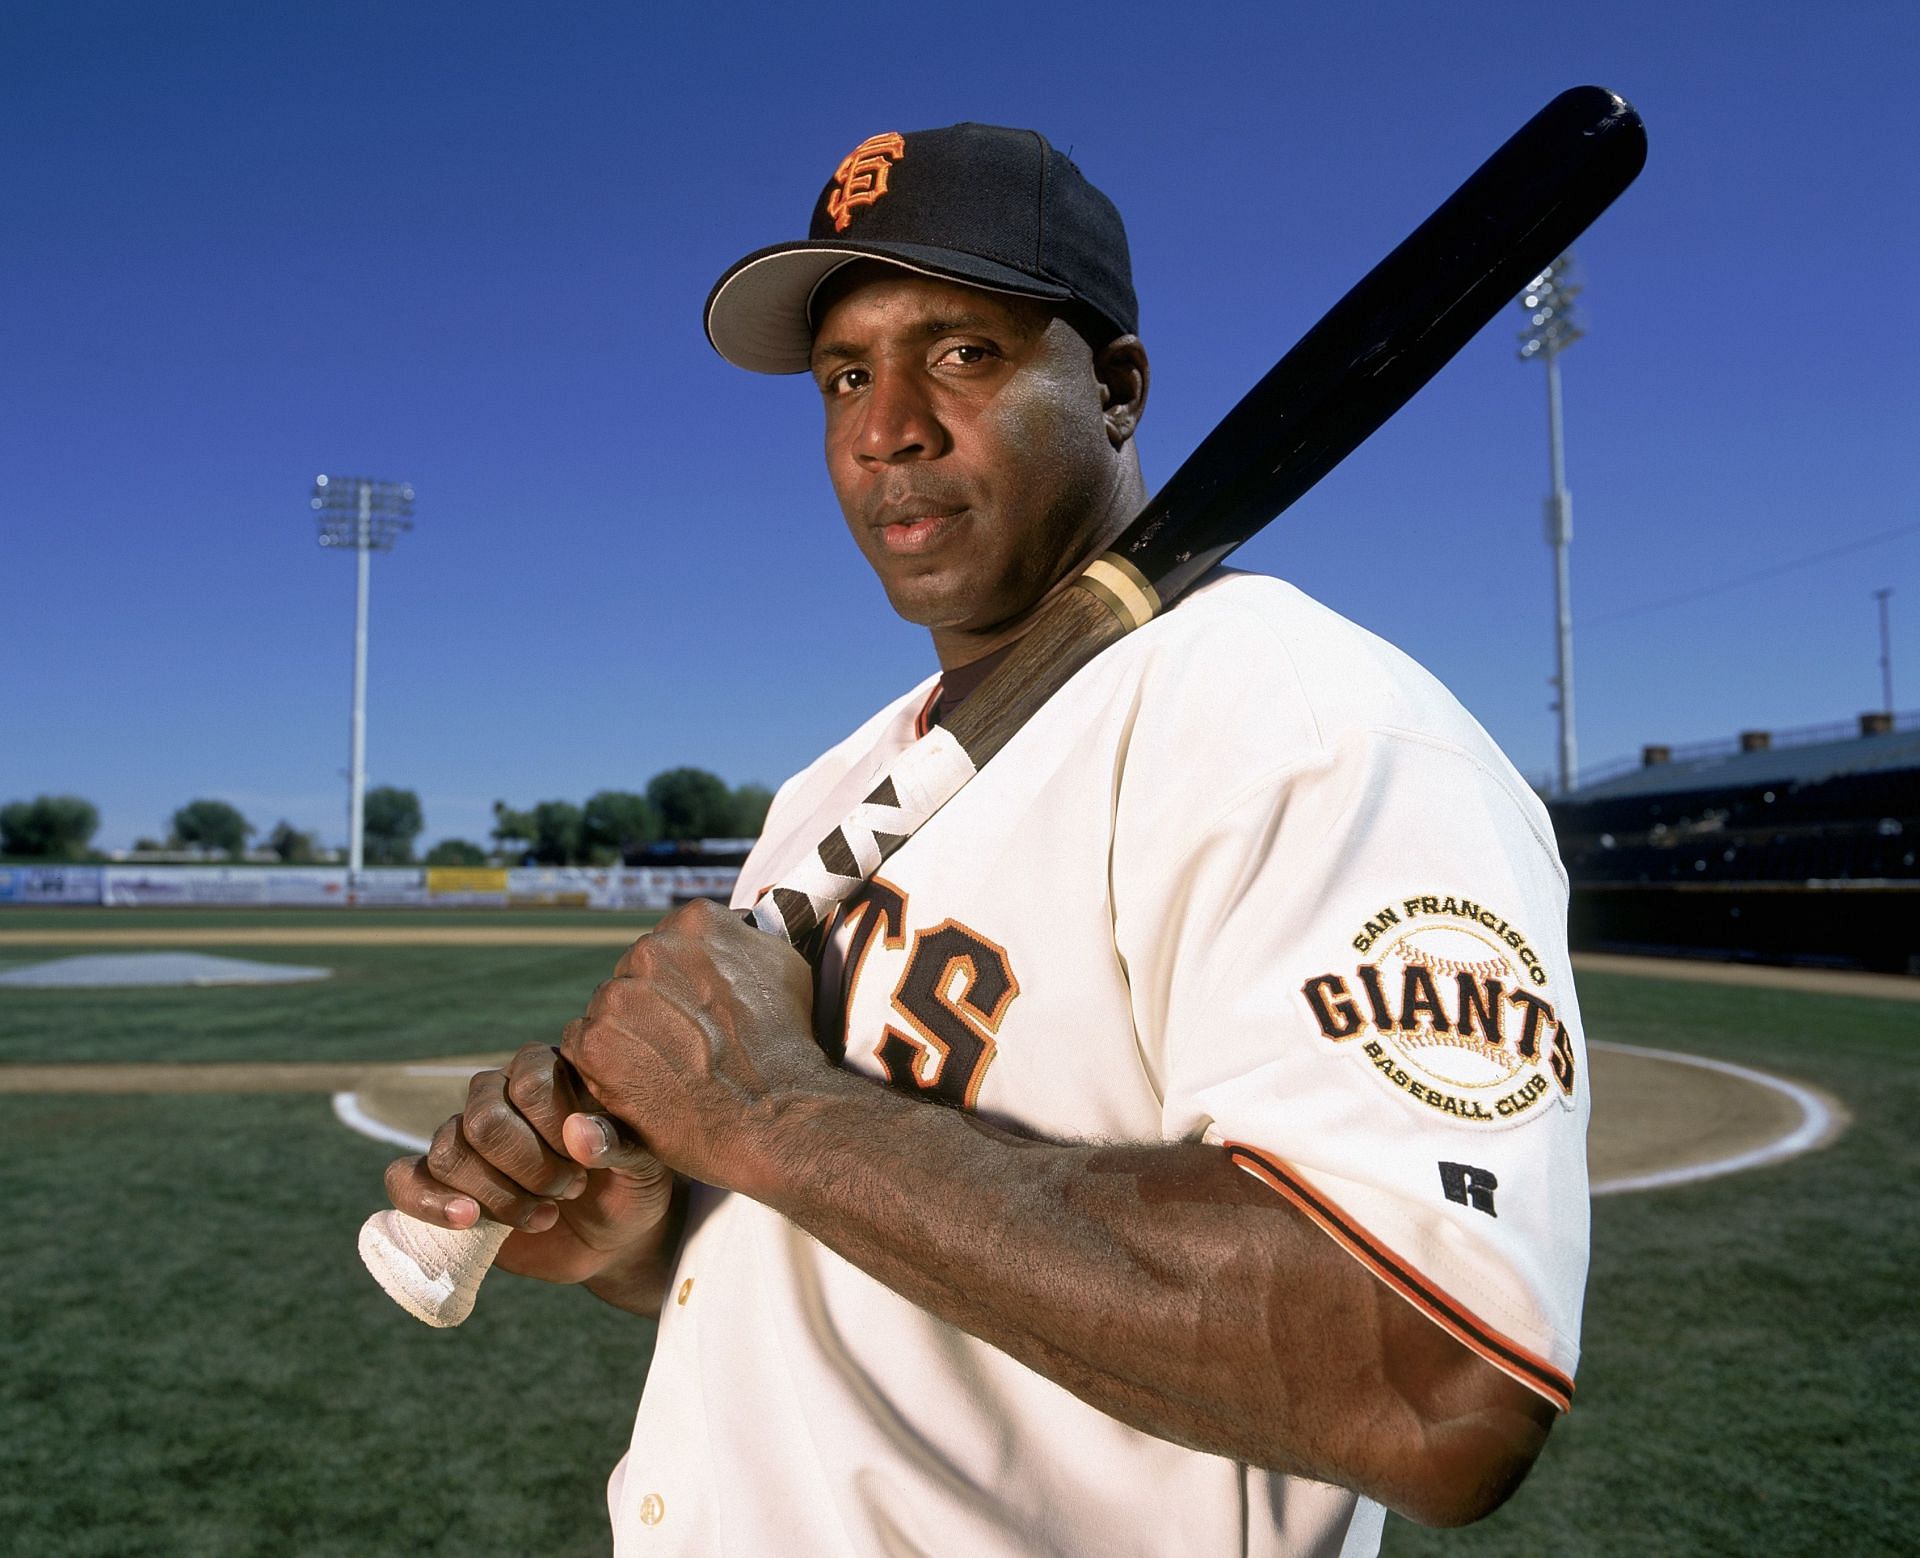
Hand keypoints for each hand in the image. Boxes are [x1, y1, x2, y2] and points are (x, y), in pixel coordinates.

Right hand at [383, 1041, 675, 1288]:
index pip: (530, 1082)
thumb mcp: (645, 1164)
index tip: (587, 1163)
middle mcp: (501, 1095)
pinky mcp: (444, 1183)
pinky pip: (405, 1178)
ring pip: (449, 1150)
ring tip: (545, 1215)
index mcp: (549, 1071)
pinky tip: (469, 1220)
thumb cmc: (632, 1185)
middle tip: (570, 1190)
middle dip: (528, 1167)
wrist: (614, 1237)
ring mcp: (467, 1138)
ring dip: (498, 1195)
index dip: (554, 1129)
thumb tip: (578, 1132)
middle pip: (484, 1119)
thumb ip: (617, 1143)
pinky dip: (430, 1202)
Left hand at [561, 897, 824, 1192]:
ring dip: (627, 1031)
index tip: (700, 1008)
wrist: (773, 1111)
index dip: (683, 979)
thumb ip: (745, 938)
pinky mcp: (594, 1043)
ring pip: (607, 1007)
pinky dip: (602, 1061)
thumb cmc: (785, 1043)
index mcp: (693, 921)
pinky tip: (642, 1079)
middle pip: (635, 972)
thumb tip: (733, 925)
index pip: (668, 941)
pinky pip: (580, 1041)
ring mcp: (618, 996)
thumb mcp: (783, 965)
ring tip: (667, 1065)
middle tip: (686, 1042)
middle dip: (652, 1002)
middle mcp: (651, 949)